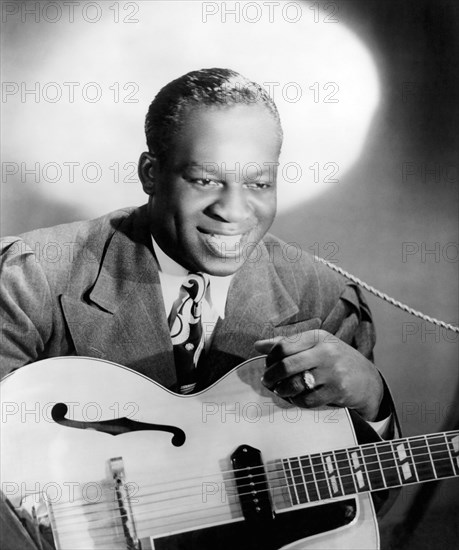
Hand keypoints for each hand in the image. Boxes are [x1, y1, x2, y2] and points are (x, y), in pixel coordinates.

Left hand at [254, 330, 383, 420]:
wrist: (367, 379)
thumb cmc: (335, 359)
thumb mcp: (315, 345)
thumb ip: (288, 344)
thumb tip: (258, 345)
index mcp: (318, 337)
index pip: (284, 345)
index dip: (270, 357)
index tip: (267, 365)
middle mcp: (325, 352)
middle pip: (286, 365)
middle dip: (271, 376)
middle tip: (266, 381)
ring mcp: (332, 372)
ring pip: (295, 384)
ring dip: (282, 390)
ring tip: (279, 390)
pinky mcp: (337, 391)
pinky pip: (307, 400)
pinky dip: (296, 401)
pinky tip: (295, 398)